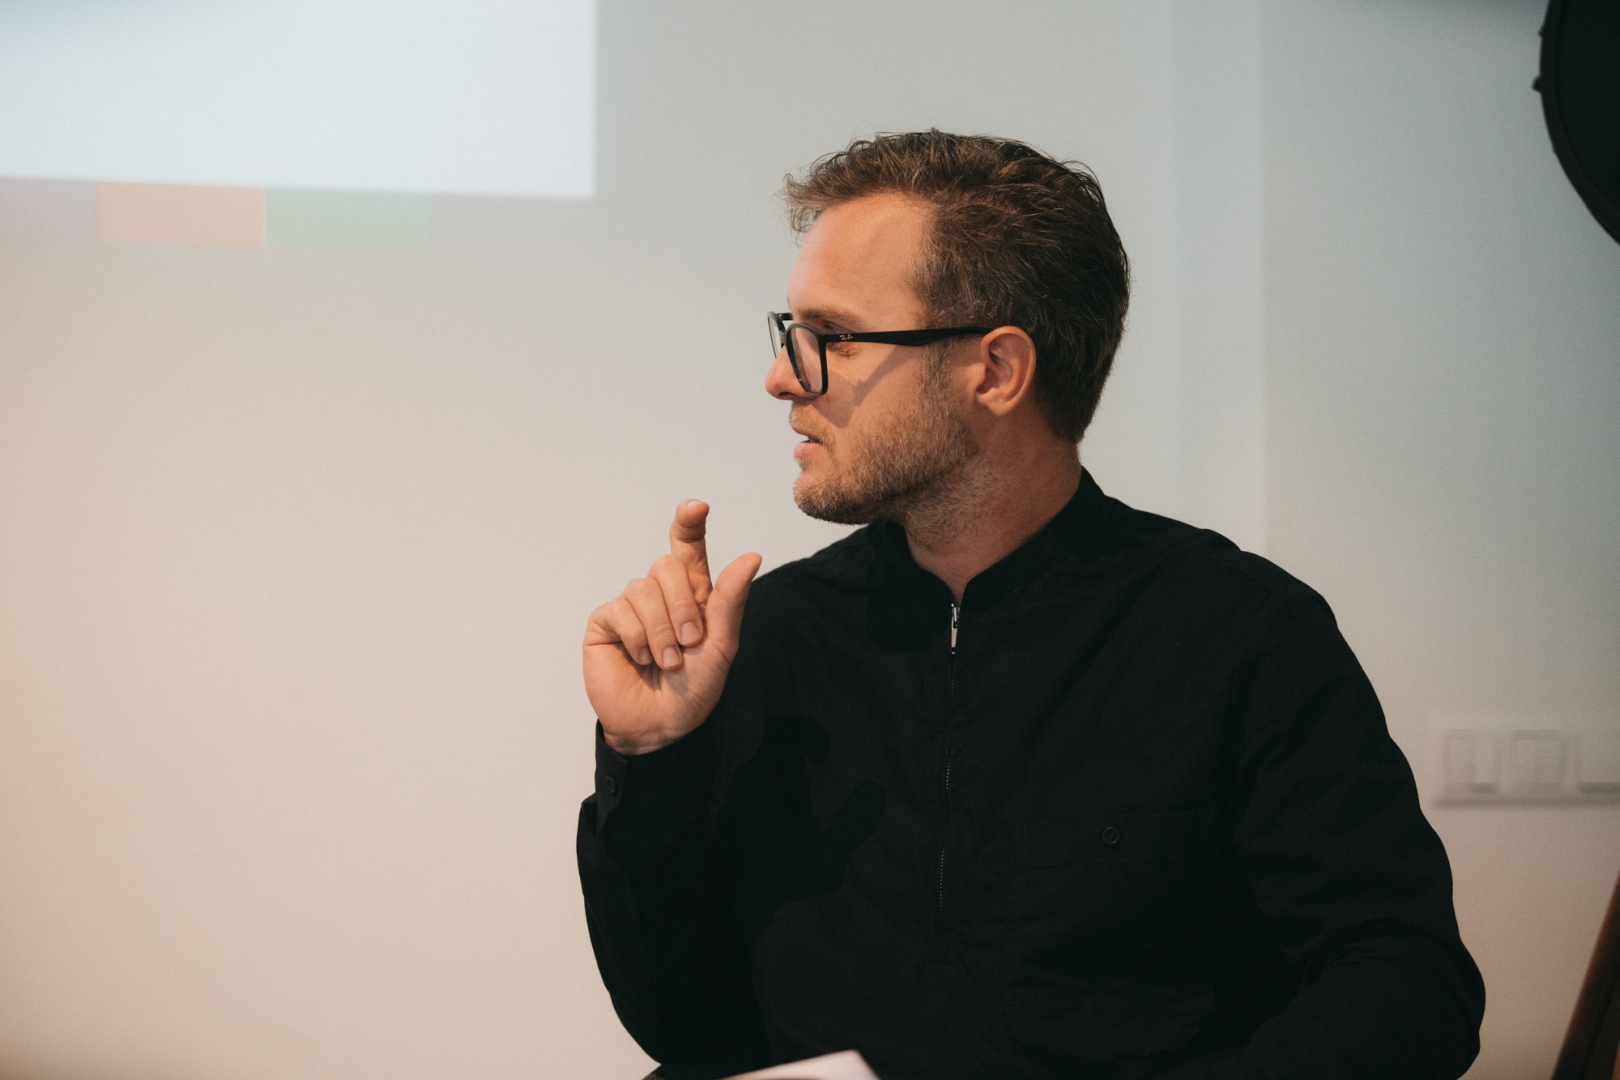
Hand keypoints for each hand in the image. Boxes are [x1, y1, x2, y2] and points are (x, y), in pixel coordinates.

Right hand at [583, 501, 762, 755]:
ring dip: (661, 630)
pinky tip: (641, 659)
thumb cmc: (695, 689)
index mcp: (692, 594)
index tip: (696, 507)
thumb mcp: (721, 645)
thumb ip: (731, 600)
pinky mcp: (605, 622)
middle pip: (666, 566)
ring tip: (667, 662)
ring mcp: (631, 607)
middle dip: (682, 606)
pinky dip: (637, 638)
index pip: (687, 547)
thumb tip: (751, 556)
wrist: (661, 726)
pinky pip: (620, 611)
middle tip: (690, 643)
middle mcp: (660, 594)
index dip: (689, 523)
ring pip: (643, 588)